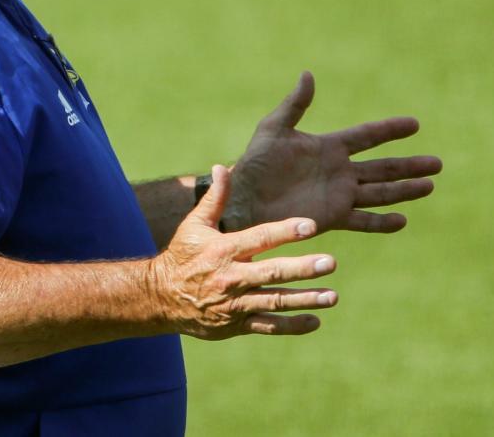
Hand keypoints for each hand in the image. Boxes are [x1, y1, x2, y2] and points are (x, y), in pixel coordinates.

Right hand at [153, 165, 337, 338]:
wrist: (161, 296)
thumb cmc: (183, 255)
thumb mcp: (195, 223)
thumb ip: (215, 197)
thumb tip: (221, 166)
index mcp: (224, 249)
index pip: (259, 237)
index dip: (286, 231)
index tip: (311, 226)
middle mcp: (231, 277)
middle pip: (273, 272)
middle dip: (303, 268)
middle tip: (330, 263)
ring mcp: (235, 303)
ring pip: (275, 301)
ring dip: (306, 299)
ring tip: (332, 296)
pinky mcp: (236, 324)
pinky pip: (268, 326)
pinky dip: (292, 325)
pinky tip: (314, 320)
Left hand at [227, 72, 441, 233]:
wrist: (243, 198)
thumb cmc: (254, 163)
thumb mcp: (274, 128)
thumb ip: (295, 104)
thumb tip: (308, 74)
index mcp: (329, 147)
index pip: (367, 136)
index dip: (390, 130)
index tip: (414, 124)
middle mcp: (339, 171)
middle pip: (383, 167)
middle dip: (409, 165)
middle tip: (438, 163)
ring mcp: (338, 195)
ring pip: (380, 192)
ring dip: (404, 190)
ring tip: (429, 186)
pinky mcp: (332, 217)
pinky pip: (362, 220)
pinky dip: (381, 222)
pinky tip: (402, 220)